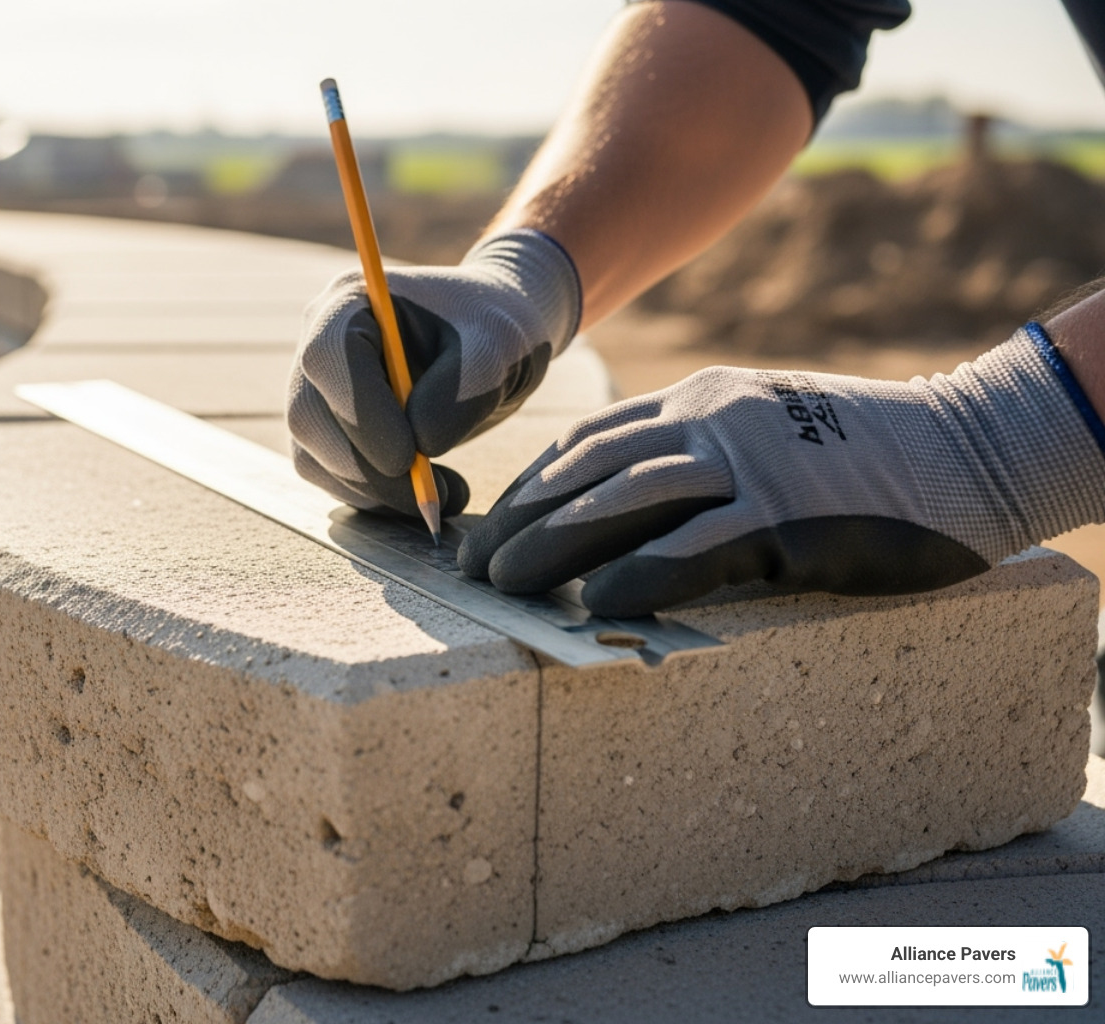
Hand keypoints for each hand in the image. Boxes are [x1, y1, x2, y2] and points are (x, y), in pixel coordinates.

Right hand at [287, 229, 580, 517]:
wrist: (488, 346)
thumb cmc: (491, 331)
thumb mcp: (495, 349)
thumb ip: (460, 390)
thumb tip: (419, 444)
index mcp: (351, 303)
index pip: (328, 357)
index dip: (359, 412)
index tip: (408, 458)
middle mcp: (319, 345)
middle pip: (309, 416)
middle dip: (366, 467)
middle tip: (431, 494)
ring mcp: (317, 392)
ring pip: (314, 457)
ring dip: (375, 492)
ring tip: (447, 493)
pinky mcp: (329, 434)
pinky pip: (331, 479)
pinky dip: (378, 499)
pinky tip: (430, 492)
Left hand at [458, 324, 1104, 615]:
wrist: (973, 446)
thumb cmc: (865, 452)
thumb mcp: (766, 426)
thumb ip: (698, 453)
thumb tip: (626, 508)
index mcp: (701, 401)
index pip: (589, 441)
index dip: (530, 485)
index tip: (490, 526)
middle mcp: (712, 422)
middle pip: (589, 469)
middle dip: (520, 518)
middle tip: (471, 566)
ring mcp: (750, 465)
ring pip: (624, 502)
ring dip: (553, 544)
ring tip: (502, 585)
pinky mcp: (790, 516)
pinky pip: (696, 548)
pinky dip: (639, 575)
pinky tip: (594, 601)